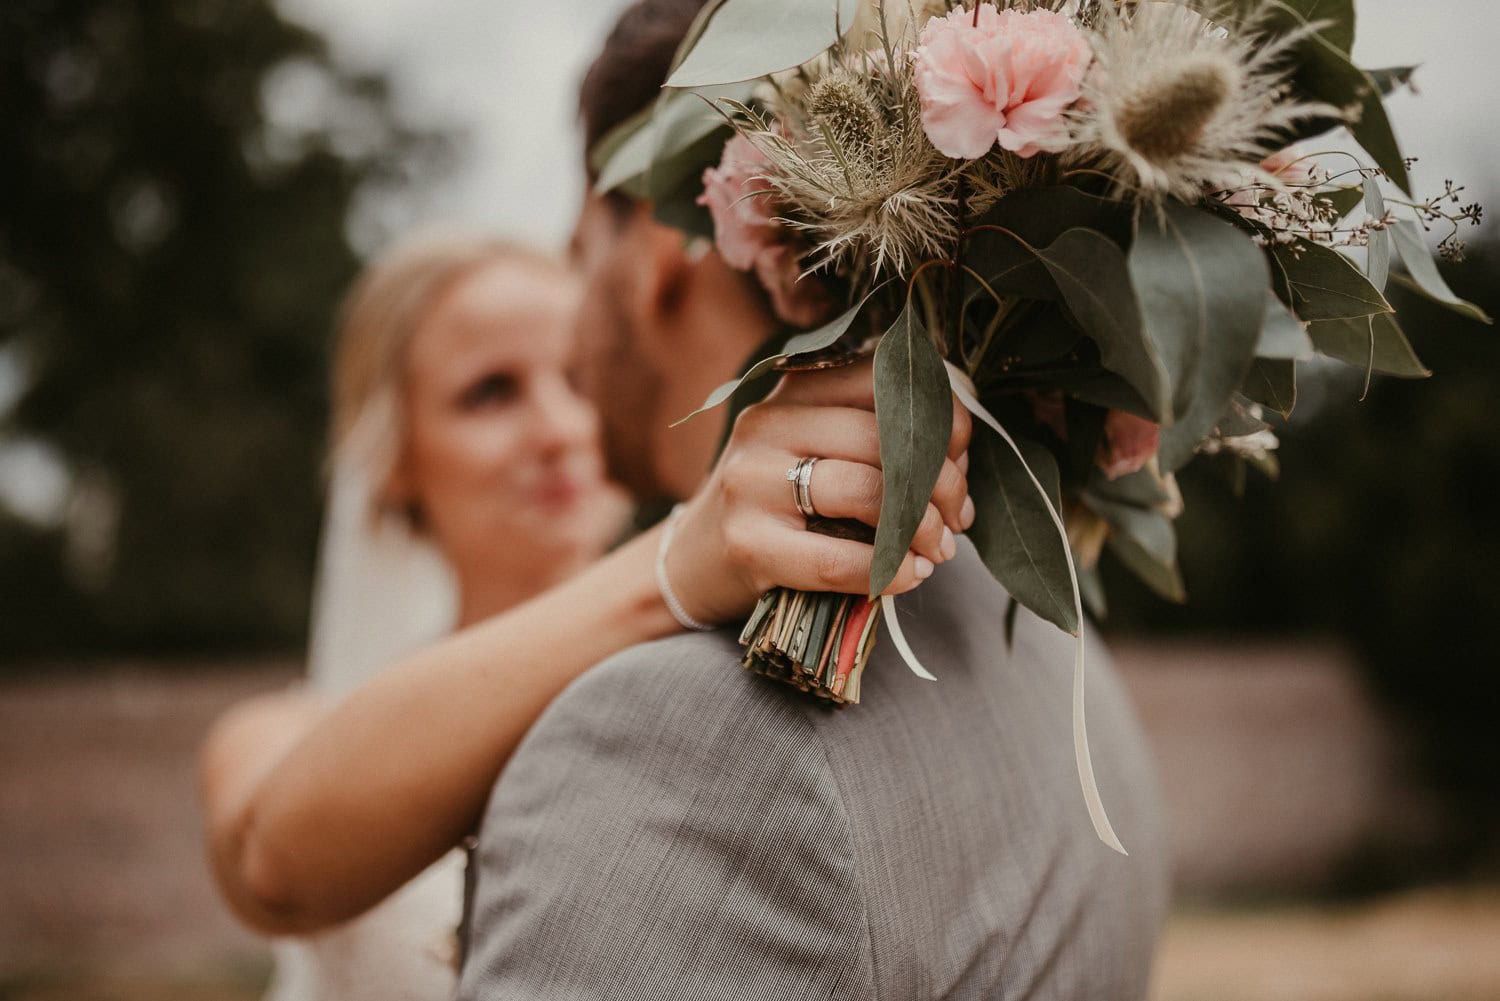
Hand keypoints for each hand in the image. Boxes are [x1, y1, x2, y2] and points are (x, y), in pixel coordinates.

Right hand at [667, 355, 973, 623]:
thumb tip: (962, 458)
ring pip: (868, 491)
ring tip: (938, 551)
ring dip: (921, 528)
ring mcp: (753, 481)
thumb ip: (878, 437)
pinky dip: (890, 571)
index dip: (944, 420)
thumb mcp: (816, 448)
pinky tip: (908, 576)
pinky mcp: (748, 543)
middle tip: (959, 519)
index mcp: (795, 388)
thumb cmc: (779, 505)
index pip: (888, 381)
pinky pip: (838, 559)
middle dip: (943, 483)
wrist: (694, 561)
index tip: (963, 460)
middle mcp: (769, 423)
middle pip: (886, 438)